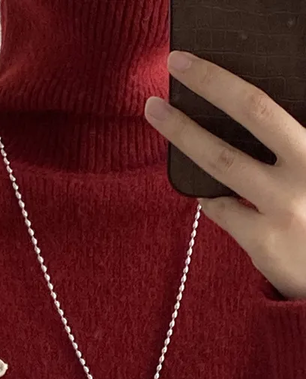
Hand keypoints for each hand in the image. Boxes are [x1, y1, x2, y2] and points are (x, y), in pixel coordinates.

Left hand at [144, 50, 305, 299]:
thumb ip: (290, 148)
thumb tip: (244, 116)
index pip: (264, 104)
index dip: (221, 79)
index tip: (187, 63)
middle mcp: (304, 172)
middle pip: (249, 115)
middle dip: (207, 86)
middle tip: (173, 68)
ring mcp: (283, 208)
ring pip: (222, 164)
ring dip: (186, 135)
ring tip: (159, 115)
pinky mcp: (265, 242)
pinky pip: (222, 210)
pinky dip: (209, 196)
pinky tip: (204, 190)